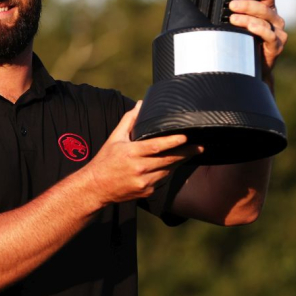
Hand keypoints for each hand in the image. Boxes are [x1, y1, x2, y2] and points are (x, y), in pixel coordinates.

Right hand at [82, 101, 202, 205]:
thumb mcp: (114, 138)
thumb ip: (129, 121)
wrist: (95, 187)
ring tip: (189, 154)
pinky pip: (162, 180)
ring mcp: (143, 182)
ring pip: (167, 171)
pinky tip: (171, 166)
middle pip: (168, 160)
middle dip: (186, 153)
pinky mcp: (146, 191)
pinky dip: (167, 172)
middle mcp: (139, 168)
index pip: (156, 146)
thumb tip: (140, 104)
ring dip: (178, 162)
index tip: (186, 137)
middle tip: (199, 147)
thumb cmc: (105, 160)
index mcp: (131, 153)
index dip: (173, 142)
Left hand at [227, 0, 287, 81]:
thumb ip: (235, 13)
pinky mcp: (277, 46)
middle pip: (264, 8)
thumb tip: (213, 4)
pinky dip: (260, 30)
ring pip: (265, 21)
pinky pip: (270, 35)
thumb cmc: (245, 42)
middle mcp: (275, 20)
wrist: (252, 69)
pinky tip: (250, 28)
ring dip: (248, 18)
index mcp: (268, 10)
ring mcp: (278, 33)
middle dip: (247, 5)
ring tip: (233, 18)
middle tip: (232, 5)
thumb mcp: (240, 25)